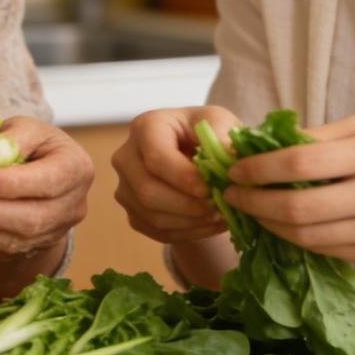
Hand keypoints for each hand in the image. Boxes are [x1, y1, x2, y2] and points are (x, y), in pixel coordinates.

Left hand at [0, 116, 92, 259]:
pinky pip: (2, 250)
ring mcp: (56, 232)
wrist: (40, 171)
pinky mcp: (35, 248)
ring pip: (15, 240)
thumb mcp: (25, 129)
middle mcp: (73, 205)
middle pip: (31, 218)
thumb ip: (8, 139)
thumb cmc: (33, 143)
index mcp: (76, 168)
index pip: (48, 181)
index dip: (13, 184)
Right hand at [111, 105, 239, 244]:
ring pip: (153, 215)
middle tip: (218, 207)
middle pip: (148, 191)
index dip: (183, 177)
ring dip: (191, 221)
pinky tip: (210, 223)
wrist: (196, 150)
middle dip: (188, 205)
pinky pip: (158, 231)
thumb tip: (229, 159)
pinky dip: (188, 232)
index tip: (210, 188)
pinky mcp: (134, 213)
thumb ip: (223, 135)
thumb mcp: (220, 122)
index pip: (155, 157)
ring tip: (220, 215)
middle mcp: (126, 157)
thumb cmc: (206, 132)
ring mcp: (126, 188)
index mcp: (144, 127)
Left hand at [223, 115, 354, 262]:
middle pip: (297, 207)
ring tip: (249, 209)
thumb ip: (320, 138)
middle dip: (254, 202)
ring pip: (306, 236)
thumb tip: (264, 145)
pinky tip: (280, 224)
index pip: (300, 163)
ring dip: (268, 224)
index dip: (259, 169)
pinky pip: (325, 250)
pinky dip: (296, 238)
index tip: (234, 168)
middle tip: (231, 194)